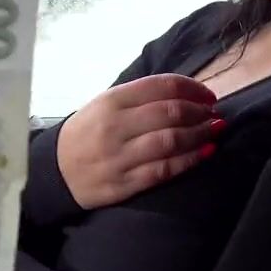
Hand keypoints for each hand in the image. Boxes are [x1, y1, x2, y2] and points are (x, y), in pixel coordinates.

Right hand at [58, 73, 224, 209]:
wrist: (55, 172)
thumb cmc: (87, 132)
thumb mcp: (104, 104)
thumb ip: (140, 97)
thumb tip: (187, 94)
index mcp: (112, 101)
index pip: (161, 86)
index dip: (192, 88)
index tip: (208, 95)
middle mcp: (116, 126)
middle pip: (171, 112)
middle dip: (200, 111)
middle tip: (214, 114)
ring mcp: (120, 156)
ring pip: (171, 141)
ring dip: (201, 134)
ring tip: (215, 130)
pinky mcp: (124, 183)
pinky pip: (164, 169)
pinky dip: (190, 159)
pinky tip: (205, 152)